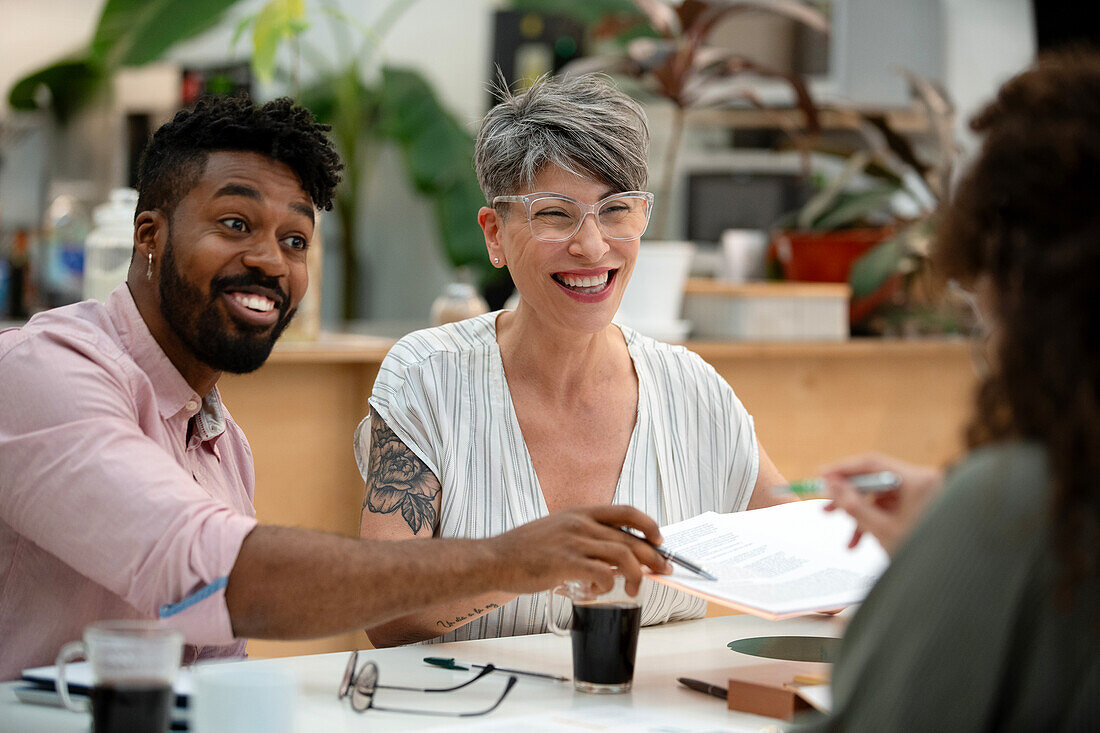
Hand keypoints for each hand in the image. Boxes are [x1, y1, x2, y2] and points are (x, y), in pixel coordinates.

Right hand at [488, 505, 670, 595]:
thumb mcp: (558, 529)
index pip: (626, 511)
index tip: (660, 539)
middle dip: (653, 556)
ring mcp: (572, 543)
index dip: (648, 524)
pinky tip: (600, 591)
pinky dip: (608, 584)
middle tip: (663, 570)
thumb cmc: (525, 550)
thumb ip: (584, 536)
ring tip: (635, 588)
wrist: (495, 559)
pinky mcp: (564, 563)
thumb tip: (613, 554)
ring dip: (636, 575)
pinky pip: (601, 574)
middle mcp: (580, 524)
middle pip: (630, 538)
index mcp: (580, 513)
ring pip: (622, 556)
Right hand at [820, 453, 943, 556]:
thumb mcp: (881, 530)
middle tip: (826, 507)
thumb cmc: (924, 554)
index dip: (842, 469)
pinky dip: (872, 521)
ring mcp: (920, 493)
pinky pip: (887, 507)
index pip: (872, 464)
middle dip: (848, 498)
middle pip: (874, 480)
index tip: (821, 475)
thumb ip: (853, 506)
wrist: (947, 576)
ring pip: (878, 497)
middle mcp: (921, 481)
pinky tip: (859, 542)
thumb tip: (831, 485)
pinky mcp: (917, 504)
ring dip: (859, 516)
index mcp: (918, 480)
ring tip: (846, 539)